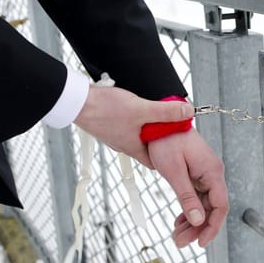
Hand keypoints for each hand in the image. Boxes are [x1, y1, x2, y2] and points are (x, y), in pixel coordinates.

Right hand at [73, 86, 193, 167]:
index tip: (179, 149)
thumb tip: (188, 112)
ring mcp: (115, 134)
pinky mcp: (109, 123)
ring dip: (148, 127)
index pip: (155, 161)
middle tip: (172, 129)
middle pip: (148, 146)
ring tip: (159, 116)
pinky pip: (128, 124)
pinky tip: (139, 108)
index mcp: (133, 147)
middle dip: (160, 139)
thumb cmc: (103, 109)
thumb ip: (165, 112)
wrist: (75, 100)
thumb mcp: (141, 109)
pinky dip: (137, 119)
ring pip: (137, 134)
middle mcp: (124, 143)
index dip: (168, 158)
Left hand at [148, 129, 227, 247]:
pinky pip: (196, 197)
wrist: (159, 123)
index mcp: (212, 171)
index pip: (220, 206)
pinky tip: (179, 221)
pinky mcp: (195, 174)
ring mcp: (203, 174)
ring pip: (203, 205)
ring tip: (177, 236)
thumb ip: (187, 197)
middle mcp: (211, 173)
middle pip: (211, 208)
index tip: (201, 242)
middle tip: (181, 242)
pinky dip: (188, 210)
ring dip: (192, 221)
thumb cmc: (167, 140)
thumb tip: (198, 220)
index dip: (212, 226)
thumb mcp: (174, 171)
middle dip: (198, 228)